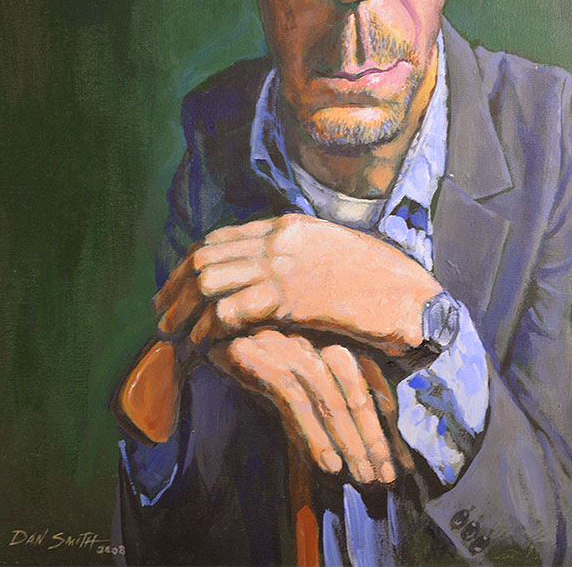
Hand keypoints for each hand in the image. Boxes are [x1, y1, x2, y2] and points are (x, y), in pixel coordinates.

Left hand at [154, 214, 440, 352]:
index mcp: (288, 226)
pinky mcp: (290, 298)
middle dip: (176, 286)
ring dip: (183, 309)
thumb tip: (265, 272)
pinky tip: (203, 345)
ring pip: (209, 279)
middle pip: (206, 255)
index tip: (175, 286)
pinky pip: (229, 311)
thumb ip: (295, 257)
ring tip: (172, 334)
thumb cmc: (377, 282)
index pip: (221, 237)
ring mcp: (283, 265)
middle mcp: (279, 239)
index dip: (190, 263)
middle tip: (161, 315)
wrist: (410, 297)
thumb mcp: (330, 255)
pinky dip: (208, 328)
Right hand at [208, 328, 413, 483]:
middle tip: (386, 476)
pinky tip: (329, 464)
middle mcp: (318, 337)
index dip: (387, 420)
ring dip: (351, 442)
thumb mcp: (297, 360)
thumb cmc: (259, 342)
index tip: (396, 455)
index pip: (372, 378)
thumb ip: (323, 387)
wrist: (210, 319)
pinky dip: (315, 435)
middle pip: (358, 392)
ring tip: (364, 476)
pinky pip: (298, 403)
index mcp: (332, 333)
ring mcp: (293, 347)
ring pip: (333, 400)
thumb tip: (354, 431)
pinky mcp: (266, 359)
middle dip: (375, 437)